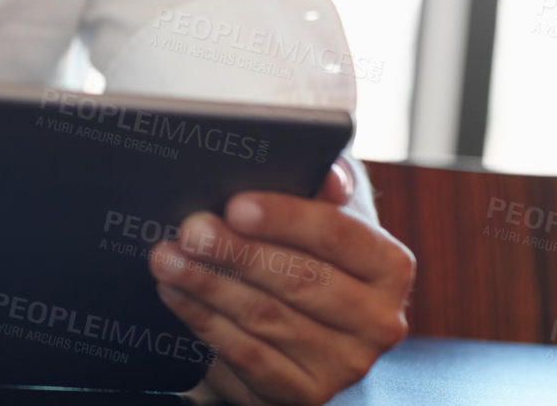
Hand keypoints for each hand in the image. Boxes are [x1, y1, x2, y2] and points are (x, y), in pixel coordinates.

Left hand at [149, 162, 414, 404]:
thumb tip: (329, 174)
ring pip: (268, 318)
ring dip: (208, 286)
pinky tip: (176, 295)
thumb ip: (325, 183)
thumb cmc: (305, 245)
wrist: (301, 314)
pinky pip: (250, 357)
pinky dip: (206, 322)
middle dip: (235, 253)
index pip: (337, 234)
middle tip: (189, 231)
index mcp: (389, 266)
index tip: (234, 205)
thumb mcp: (318, 207)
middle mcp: (379, 321)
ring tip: (167, 259)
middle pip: (300, 280)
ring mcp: (346, 364)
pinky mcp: (307, 394)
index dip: (284, 218)